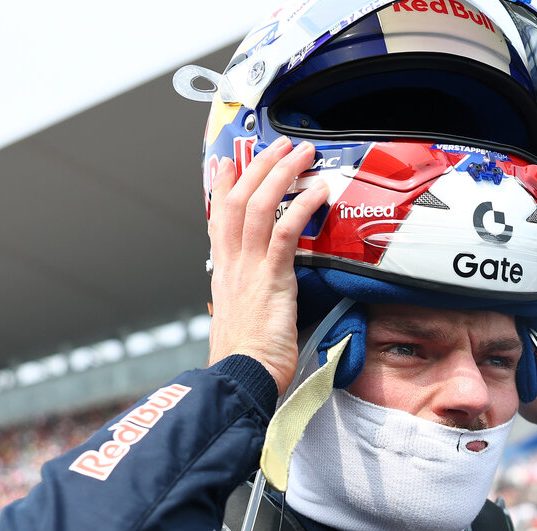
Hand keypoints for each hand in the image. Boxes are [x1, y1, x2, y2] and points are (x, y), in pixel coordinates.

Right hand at [205, 137, 331, 391]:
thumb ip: (246, 299)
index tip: (229, 161)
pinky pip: (284, 233)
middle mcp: (232, 264)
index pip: (219, 216)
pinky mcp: (271, 280)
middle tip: (279, 145)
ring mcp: (249, 269)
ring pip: (259, 206)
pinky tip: (317, 193)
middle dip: (259, 166)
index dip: (223, 185)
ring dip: (282, 174)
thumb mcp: (241, 320)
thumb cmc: (246, 360)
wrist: (240, 379)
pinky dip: (300, 208)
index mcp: (224, 272)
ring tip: (302, 155)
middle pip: (238, 199)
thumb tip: (252, 296)